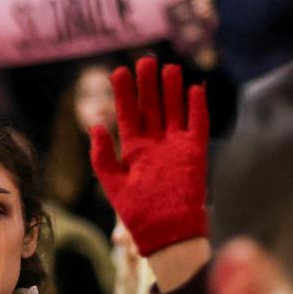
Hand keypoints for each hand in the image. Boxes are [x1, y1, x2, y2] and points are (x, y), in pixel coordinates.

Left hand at [89, 57, 208, 256]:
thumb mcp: (113, 183)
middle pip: (152, 107)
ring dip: (171, 90)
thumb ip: (102, 155)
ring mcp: (176, 147)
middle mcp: (155, 144)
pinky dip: (197, 108)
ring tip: (168, 68)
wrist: (166, 233)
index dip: (124, 93)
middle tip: (145, 61)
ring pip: (174, 110)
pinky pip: (198, 125)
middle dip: (148, 85)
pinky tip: (194, 89)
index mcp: (133, 149)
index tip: (118, 72)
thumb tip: (94, 125)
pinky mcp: (195, 153)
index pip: (128, 114)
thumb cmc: (137, 212)